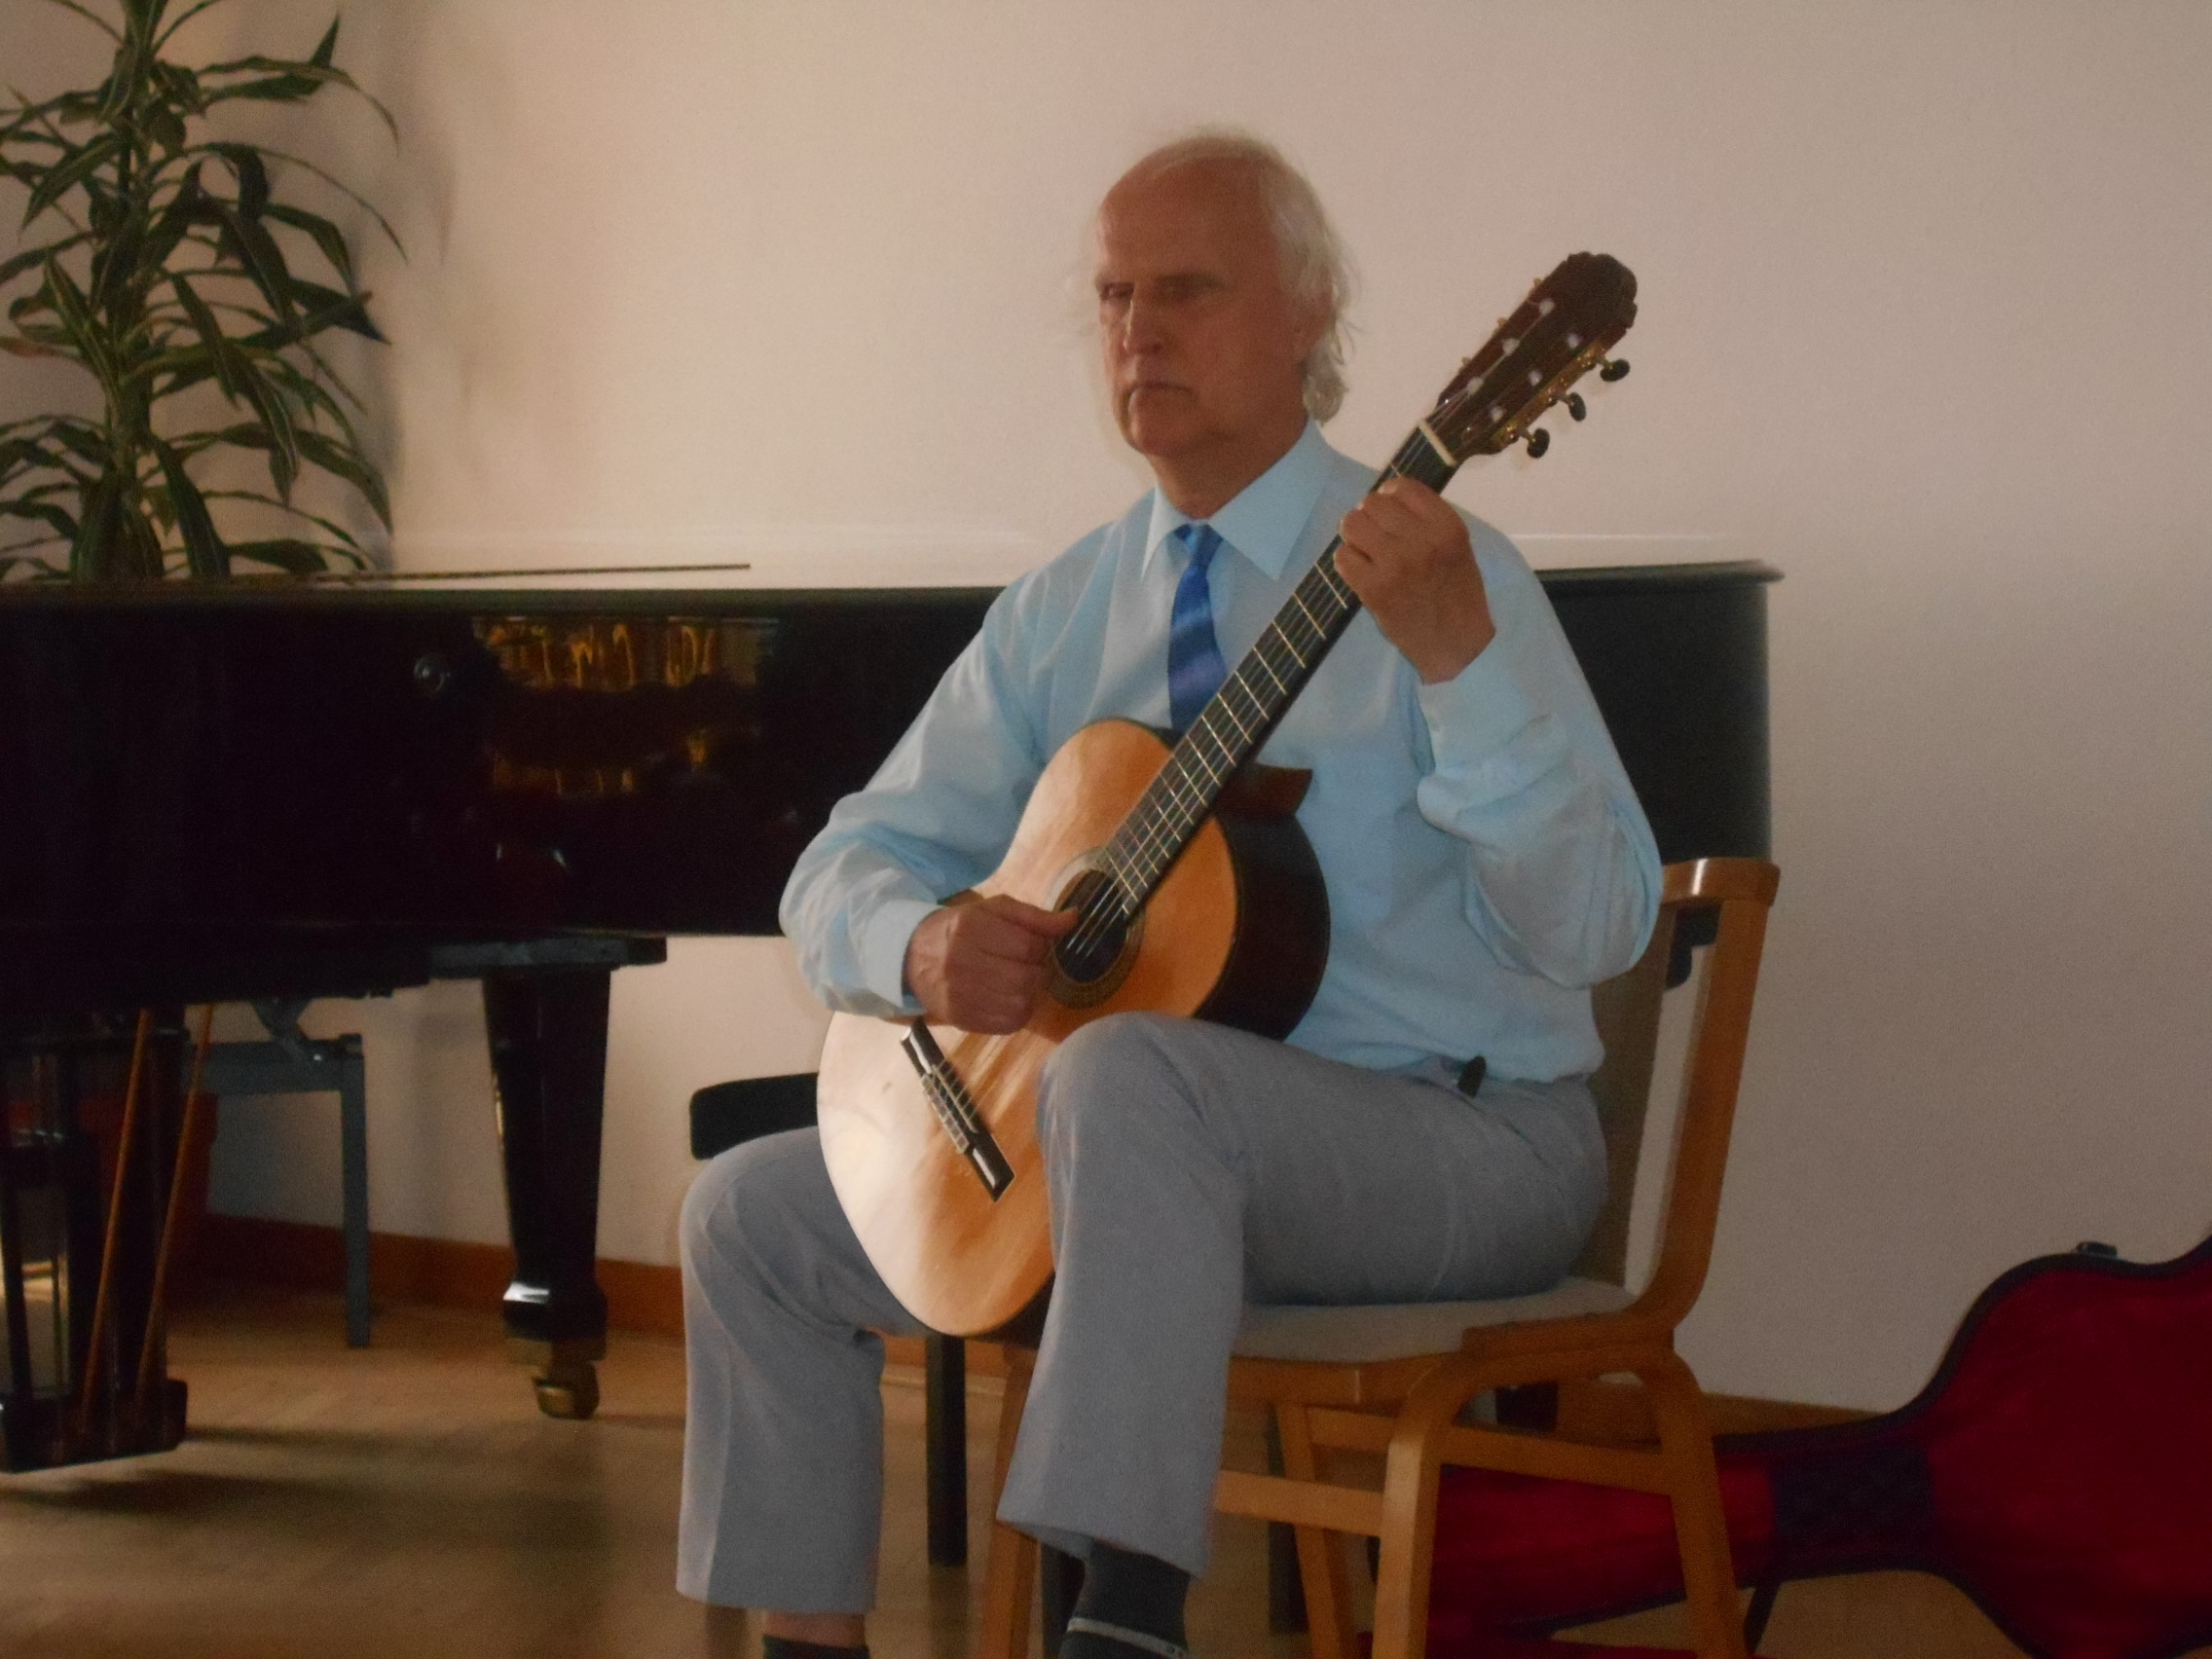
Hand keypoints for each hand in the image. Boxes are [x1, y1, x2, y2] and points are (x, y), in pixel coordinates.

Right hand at [903, 895, 1075, 1032]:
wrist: (912, 957)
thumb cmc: (960, 929)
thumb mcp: (994, 911)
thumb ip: (1035, 917)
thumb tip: (1074, 920)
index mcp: (971, 928)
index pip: (1030, 946)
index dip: (1041, 947)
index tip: (1031, 945)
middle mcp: (961, 962)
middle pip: (1027, 978)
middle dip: (1037, 971)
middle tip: (1026, 965)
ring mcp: (959, 995)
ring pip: (1022, 1004)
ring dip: (1029, 993)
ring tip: (1016, 981)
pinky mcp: (962, 1020)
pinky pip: (1010, 1024)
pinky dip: (1017, 1012)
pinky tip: (1006, 998)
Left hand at [1335, 476, 1495, 682]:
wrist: (1457, 644)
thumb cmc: (1457, 593)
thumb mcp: (1457, 546)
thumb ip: (1427, 520)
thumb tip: (1386, 497)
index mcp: (1446, 526)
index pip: (1402, 487)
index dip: (1389, 495)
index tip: (1388, 511)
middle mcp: (1421, 540)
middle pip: (1372, 503)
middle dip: (1369, 516)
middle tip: (1375, 536)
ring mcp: (1395, 564)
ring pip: (1352, 524)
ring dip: (1354, 536)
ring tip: (1366, 552)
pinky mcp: (1373, 589)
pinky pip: (1343, 557)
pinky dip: (1348, 563)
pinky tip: (1362, 573)